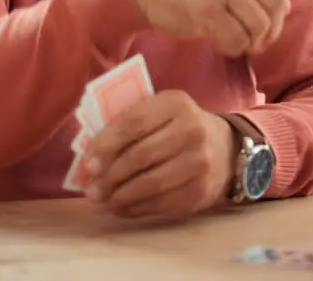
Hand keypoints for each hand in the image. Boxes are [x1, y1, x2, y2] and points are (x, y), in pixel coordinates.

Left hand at [83, 90, 236, 220]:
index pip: (132, 123)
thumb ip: (127, 124)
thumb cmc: (177, 128)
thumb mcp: (159, 112)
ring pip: (150, 183)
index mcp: (175, 103)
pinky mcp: (201, 190)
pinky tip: (122, 207)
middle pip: (140, 156)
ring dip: (119, 196)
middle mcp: (192, 130)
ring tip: (102, 200)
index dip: (105, 146)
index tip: (87, 165)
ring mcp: (200, 162)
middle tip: (91, 189)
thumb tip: (89, 158)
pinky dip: (136, 208)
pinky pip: (161, 203)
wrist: (225, 148)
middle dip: (109, 176)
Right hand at [129, 0, 312, 56]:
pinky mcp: (206, 10)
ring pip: (260, 27)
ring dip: (251, 41)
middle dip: (270, 29)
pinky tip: (220, 41)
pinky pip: (237, 40)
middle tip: (253, 36)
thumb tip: (285, 5)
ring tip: (235, 38)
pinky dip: (233, 47)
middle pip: (276, 7)